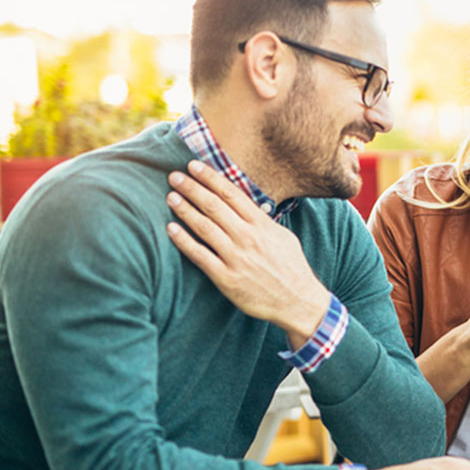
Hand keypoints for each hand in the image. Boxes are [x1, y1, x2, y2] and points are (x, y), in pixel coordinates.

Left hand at [165, 160, 328, 349]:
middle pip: (214, 206)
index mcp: (262, 225)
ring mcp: (236, 258)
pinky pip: (200, 255)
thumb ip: (262, 221)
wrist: (298, 302)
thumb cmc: (292, 269)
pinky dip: (184, 241)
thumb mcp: (283, 237)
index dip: (210, 178)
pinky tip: (171, 228)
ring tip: (170, 196)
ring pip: (204, 227)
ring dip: (185, 209)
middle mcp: (248, 238)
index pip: (231, 194)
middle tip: (174, 176)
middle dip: (192, 188)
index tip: (194, 166)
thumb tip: (246, 207)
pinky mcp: (226, 278)